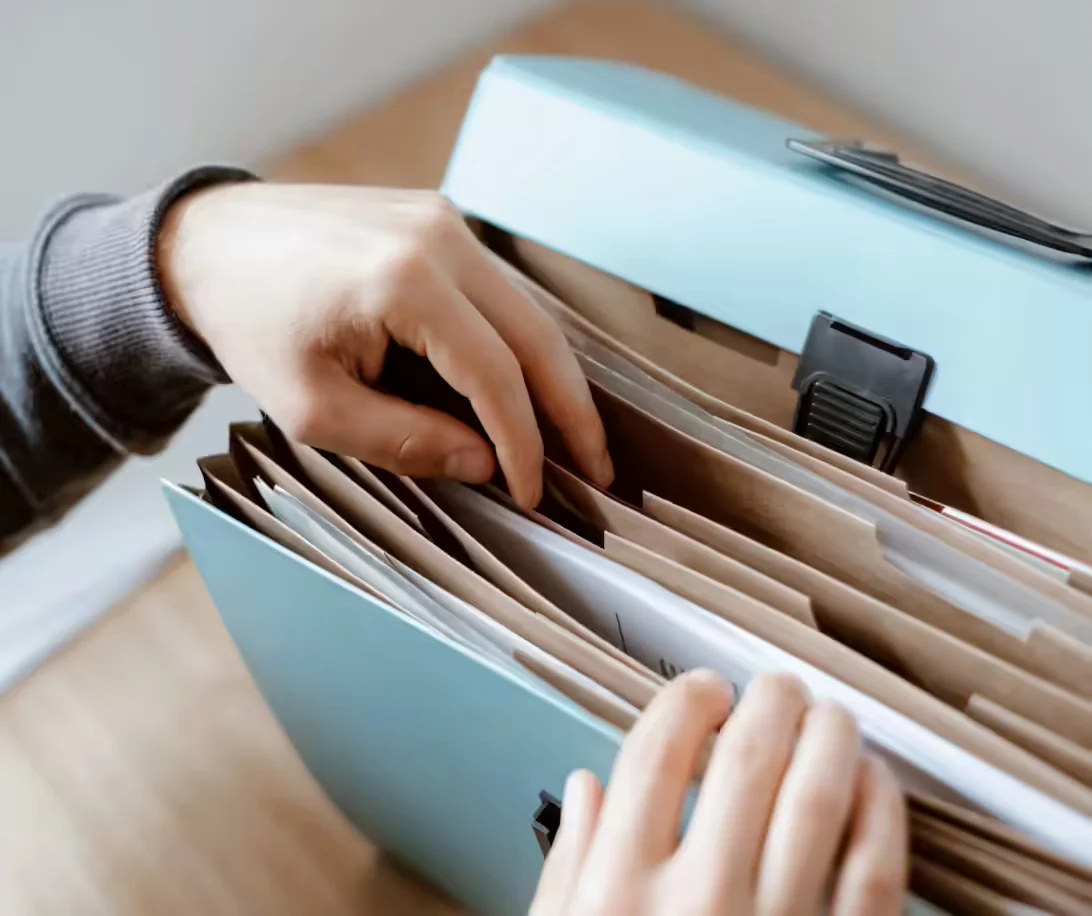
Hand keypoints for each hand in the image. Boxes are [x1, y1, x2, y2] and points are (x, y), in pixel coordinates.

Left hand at [158, 182, 612, 507]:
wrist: (205, 244)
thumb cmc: (250, 326)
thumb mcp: (315, 408)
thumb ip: (406, 440)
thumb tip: (485, 463)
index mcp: (405, 282)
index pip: (495, 375)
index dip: (524, 443)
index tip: (535, 493)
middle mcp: (440, 238)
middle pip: (537, 336)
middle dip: (572, 410)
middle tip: (598, 468)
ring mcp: (443, 220)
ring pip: (527, 311)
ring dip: (553, 377)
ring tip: (574, 436)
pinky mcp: (438, 220)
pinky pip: (498, 291)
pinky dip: (518, 344)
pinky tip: (527, 386)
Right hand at [532, 671, 907, 915]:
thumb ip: (569, 864)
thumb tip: (587, 788)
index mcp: (619, 890)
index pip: (656, 751)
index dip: (685, 699)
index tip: (701, 689)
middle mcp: (700, 899)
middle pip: (747, 755)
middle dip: (767, 699)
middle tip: (774, 687)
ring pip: (821, 793)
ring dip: (831, 734)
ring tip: (828, 715)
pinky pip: (878, 864)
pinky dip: (881, 808)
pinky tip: (872, 782)